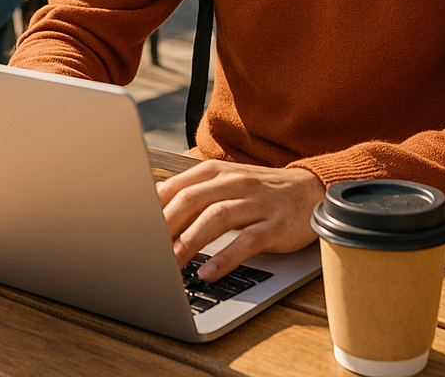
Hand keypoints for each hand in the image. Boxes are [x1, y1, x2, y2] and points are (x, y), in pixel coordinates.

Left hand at [157, 160, 325, 281]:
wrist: (310, 190)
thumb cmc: (258, 192)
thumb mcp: (224, 184)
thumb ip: (192, 193)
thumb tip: (151, 208)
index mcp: (215, 171)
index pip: (176, 187)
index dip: (153, 208)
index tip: (134, 229)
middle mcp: (233, 182)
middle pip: (191, 200)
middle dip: (165, 225)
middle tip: (146, 249)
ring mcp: (255, 202)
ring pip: (216, 217)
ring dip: (191, 241)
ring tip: (172, 264)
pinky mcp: (274, 224)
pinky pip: (247, 241)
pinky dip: (226, 257)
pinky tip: (209, 272)